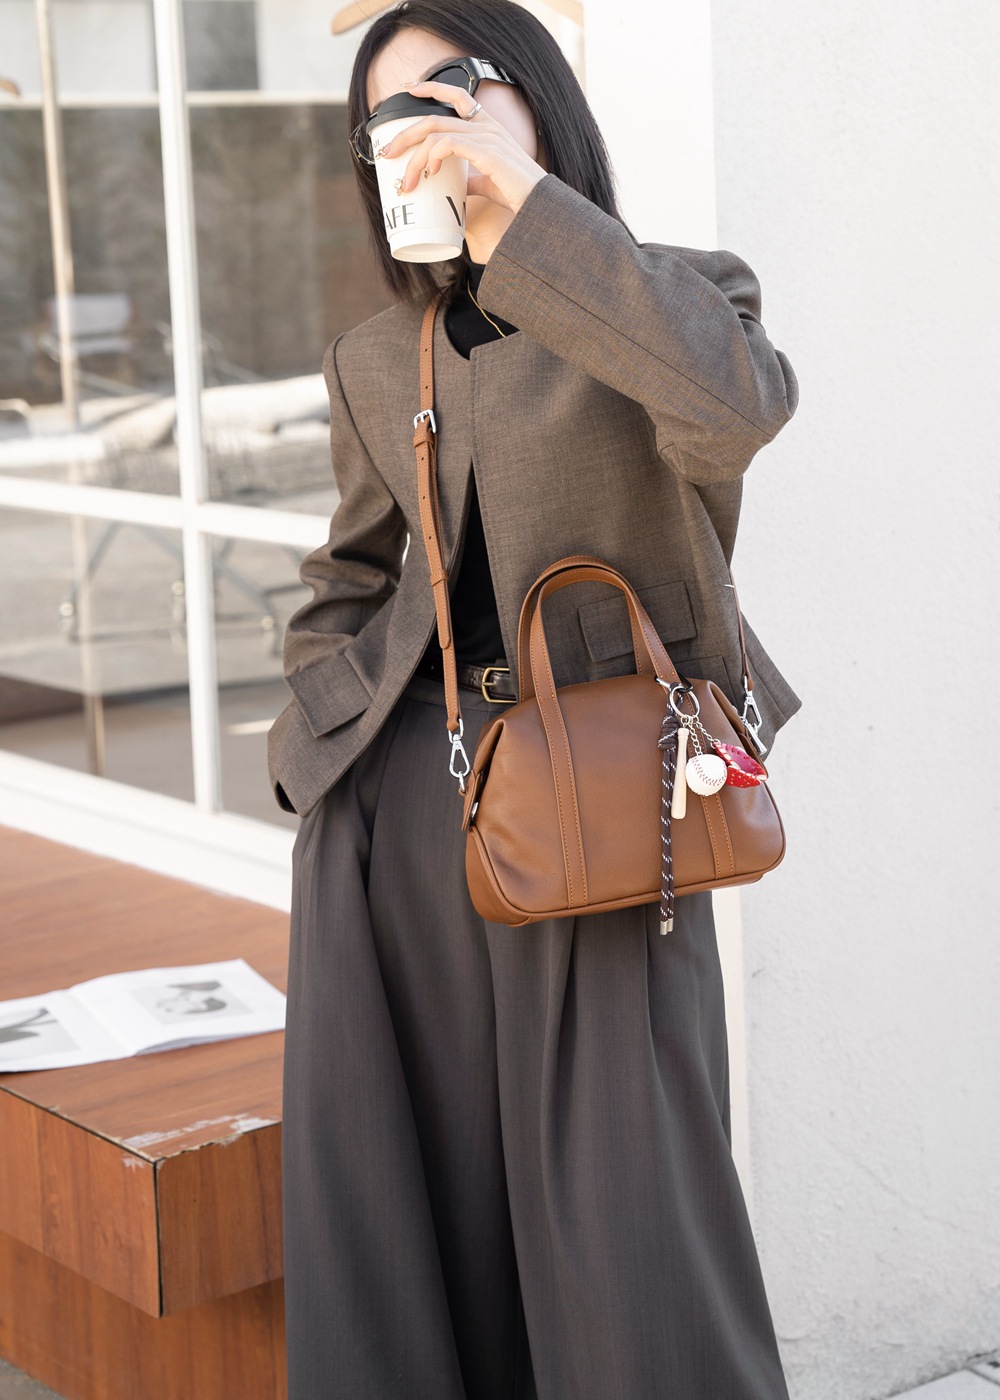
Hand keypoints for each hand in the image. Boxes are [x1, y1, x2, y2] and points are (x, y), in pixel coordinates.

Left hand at [378, 79, 545, 214]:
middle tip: (387, 151)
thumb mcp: (488, 183)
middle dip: (405, 132)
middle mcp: (486, 125)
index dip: (431, 87)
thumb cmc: (518, 194)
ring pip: (436, 132)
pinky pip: (447, 144)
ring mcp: (487, 136)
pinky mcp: (486, 152)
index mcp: (488, 126)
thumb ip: (470, 179)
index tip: (408, 89)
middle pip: (435, 115)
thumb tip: (455, 186)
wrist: (539, 205)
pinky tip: (429, 174)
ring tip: (406, 179)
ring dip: (413, 156)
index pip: (457, 94)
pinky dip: (431, 157)